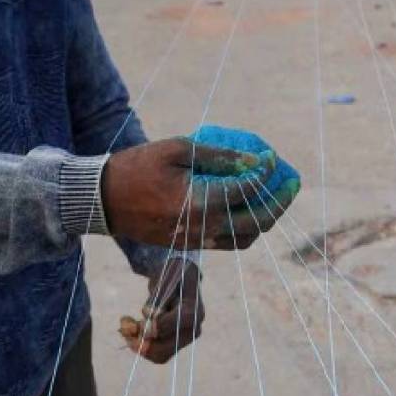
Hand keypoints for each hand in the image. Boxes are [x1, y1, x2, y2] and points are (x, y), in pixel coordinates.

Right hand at [102, 137, 289, 250]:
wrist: (103, 201)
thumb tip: (254, 159)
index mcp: (200, 202)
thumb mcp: (176, 150)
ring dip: (266, 219)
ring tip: (276, 198)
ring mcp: (198, 240)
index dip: (265, 171)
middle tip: (292, 183)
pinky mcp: (191, 245)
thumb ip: (218, 156)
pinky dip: (246, 228)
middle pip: (257, 220)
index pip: (247, 188)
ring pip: (246, 237)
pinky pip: (229, 242)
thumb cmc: (137, 168)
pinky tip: (250, 210)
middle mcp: (204, 227)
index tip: (271, 157)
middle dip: (279, 201)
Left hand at [118, 258, 203, 363]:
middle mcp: (193, 329)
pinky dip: (141, 346)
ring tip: (125, 328)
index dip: (156, 324)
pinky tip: (130, 331)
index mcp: (194, 310)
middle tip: (124, 329)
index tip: (140, 315)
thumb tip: (147, 315)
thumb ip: (156, 298)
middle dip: (141, 341)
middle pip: (166, 348)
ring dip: (138, 345)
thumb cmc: (171, 274)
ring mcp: (184, 339)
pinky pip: (156, 354)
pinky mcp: (175, 344)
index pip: (176, 323)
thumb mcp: (163, 279)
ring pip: (159, 355)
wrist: (179, 279)